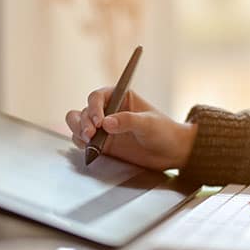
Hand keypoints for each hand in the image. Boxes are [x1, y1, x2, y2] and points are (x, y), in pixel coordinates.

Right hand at [65, 87, 196, 170]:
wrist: (171, 153)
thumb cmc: (164, 132)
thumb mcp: (149, 123)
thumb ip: (128, 121)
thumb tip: (107, 123)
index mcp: (120, 97)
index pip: (98, 97)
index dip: (94, 107)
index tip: (99, 121)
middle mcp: (108, 111)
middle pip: (84, 111)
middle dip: (84, 122)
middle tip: (91, 135)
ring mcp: (104, 128)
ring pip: (79, 124)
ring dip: (78, 131)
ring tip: (88, 141)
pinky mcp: (102, 144)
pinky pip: (83, 141)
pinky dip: (82, 144)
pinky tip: (90, 149)